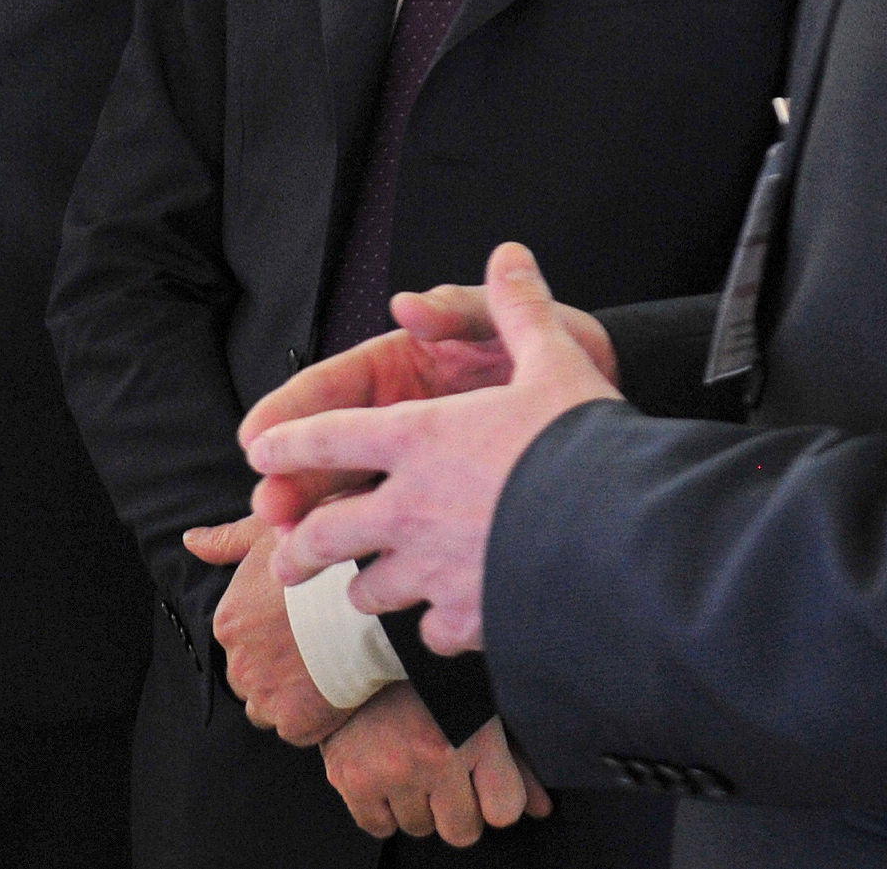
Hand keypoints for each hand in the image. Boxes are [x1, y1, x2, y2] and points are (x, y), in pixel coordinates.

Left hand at [183, 517, 350, 747]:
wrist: (368, 605)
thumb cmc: (323, 562)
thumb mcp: (269, 533)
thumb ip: (227, 541)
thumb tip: (190, 540)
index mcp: (228, 623)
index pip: (236, 642)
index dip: (267, 637)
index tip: (295, 629)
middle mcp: (238, 665)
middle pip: (249, 676)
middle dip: (273, 670)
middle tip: (311, 652)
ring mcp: (265, 699)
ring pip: (268, 708)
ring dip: (288, 697)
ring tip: (322, 674)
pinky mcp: (295, 725)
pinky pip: (296, 730)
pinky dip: (312, 719)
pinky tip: (334, 693)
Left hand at [246, 244, 620, 653]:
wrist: (628, 542)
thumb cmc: (586, 446)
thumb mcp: (558, 361)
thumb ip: (522, 311)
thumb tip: (510, 256)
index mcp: (418, 438)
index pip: (329, 434)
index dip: (287, 441)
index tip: (258, 453)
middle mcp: (409, 507)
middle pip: (328, 530)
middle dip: (298, 543)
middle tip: (283, 553)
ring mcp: (433, 570)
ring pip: (370, 586)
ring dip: (360, 586)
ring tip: (355, 590)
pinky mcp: (469, 620)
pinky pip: (431, 631)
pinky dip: (432, 627)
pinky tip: (440, 624)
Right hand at [322, 684, 552, 844]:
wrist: (361, 643)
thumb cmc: (427, 672)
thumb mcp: (481, 708)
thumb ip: (515, 764)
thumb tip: (540, 809)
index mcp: (473, 735)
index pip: (503, 812)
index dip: (494, 799)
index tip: (482, 779)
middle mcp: (432, 756)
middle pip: (461, 831)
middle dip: (454, 809)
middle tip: (441, 772)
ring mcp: (388, 768)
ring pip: (417, 828)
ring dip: (415, 805)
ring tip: (408, 762)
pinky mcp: (349, 775)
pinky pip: (376, 826)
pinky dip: (379, 808)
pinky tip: (382, 774)